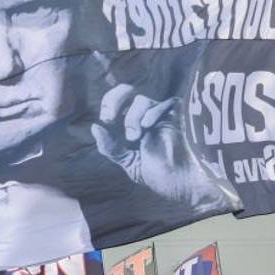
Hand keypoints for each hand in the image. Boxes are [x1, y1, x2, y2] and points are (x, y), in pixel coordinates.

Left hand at [91, 83, 228, 205]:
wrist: (180, 182)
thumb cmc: (158, 174)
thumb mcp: (128, 161)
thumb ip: (110, 147)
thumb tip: (95, 126)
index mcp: (132, 124)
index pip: (116, 103)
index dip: (108, 105)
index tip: (106, 120)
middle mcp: (145, 116)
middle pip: (126, 91)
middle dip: (113, 100)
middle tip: (109, 118)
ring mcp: (162, 115)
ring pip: (141, 100)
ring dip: (132, 118)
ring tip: (135, 138)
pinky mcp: (179, 115)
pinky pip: (165, 103)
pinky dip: (151, 113)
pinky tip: (147, 128)